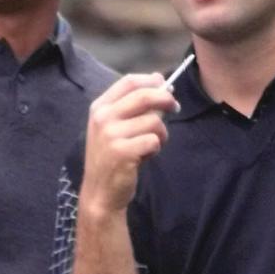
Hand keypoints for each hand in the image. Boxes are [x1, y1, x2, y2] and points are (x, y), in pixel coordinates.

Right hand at [80, 74, 177, 213]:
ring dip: (161, 133)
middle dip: (166, 99)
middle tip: (175, 107)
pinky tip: (146, 156)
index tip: (166, 86)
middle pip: (145, 96)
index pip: (129, 82)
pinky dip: (156, 148)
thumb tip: (160, 82)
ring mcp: (111, 135)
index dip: (151, 81)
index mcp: (100, 107)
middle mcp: (103, 118)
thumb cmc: (111, 157)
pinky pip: (153, 140)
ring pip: (153, 121)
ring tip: (153, 144)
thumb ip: (131, 106)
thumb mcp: (112, 127)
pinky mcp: (123, 152)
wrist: (100, 192)